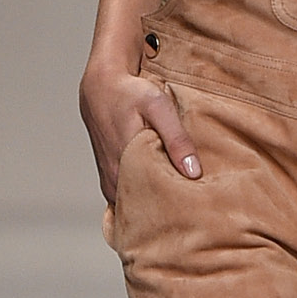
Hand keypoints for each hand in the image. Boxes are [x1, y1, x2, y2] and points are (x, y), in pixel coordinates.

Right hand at [80, 59, 200, 204]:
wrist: (100, 87)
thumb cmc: (129, 93)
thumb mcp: (158, 108)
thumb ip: (176, 139)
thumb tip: (193, 171)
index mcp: (127, 165)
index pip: (155, 204)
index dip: (176, 208)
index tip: (196, 210)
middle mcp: (114, 178)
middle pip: (146, 207)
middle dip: (167, 209)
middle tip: (192, 208)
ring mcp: (109, 181)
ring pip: (135, 204)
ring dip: (155, 202)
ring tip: (178, 199)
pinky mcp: (109, 179)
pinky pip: (127, 198)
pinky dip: (143, 196)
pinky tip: (159, 190)